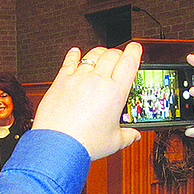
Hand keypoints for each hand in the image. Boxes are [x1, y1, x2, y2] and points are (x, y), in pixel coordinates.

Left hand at [32, 44, 142, 159]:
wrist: (58, 145)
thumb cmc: (84, 143)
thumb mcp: (113, 141)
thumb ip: (127, 136)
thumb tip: (134, 135)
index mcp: (115, 93)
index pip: (129, 61)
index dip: (134, 51)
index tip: (135, 49)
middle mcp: (97, 81)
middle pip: (111, 55)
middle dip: (118, 53)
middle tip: (119, 57)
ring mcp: (78, 79)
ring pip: (92, 55)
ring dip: (99, 53)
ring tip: (101, 56)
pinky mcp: (61, 81)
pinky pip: (69, 61)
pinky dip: (74, 55)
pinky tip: (75, 53)